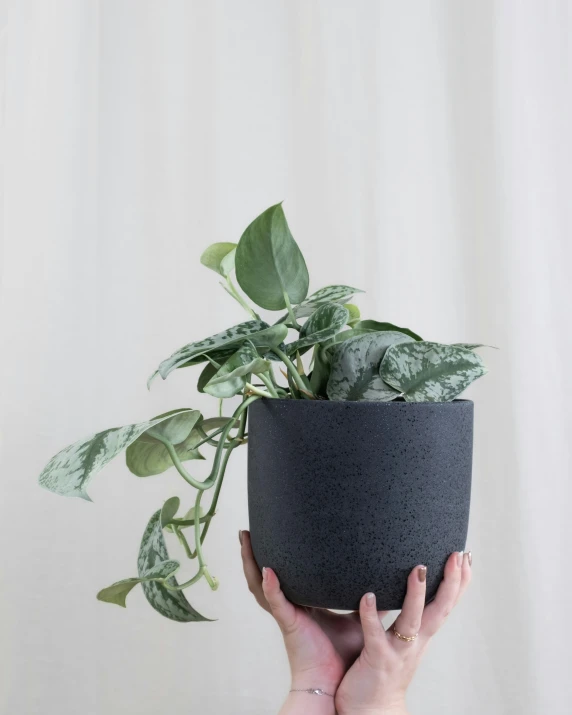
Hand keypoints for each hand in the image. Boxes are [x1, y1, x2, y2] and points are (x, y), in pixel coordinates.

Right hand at [239, 529, 363, 698]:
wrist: (335, 684)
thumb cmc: (342, 655)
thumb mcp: (356, 620)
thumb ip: (366, 602)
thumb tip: (385, 585)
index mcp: (300, 604)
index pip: (281, 576)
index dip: (270, 558)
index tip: (265, 535)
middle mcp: (288, 607)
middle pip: (261, 577)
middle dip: (251, 555)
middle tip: (244, 532)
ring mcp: (286, 615)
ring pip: (260, 586)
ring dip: (251, 563)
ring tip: (246, 541)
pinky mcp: (289, 624)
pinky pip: (277, 603)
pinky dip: (272, 587)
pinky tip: (268, 572)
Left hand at [335, 551, 471, 714]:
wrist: (369, 712)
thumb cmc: (376, 672)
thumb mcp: (393, 640)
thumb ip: (392, 614)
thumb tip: (385, 583)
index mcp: (419, 636)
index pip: (444, 604)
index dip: (457, 582)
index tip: (465, 556)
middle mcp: (415, 642)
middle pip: (440, 610)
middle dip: (451, 583)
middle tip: (457, 554)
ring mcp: (398, 652)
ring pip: (412, 621)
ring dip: (416, 595)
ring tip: (419, 569)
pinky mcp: (377, 660)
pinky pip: (375, 635)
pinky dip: (371, 615)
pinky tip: (368, 595)